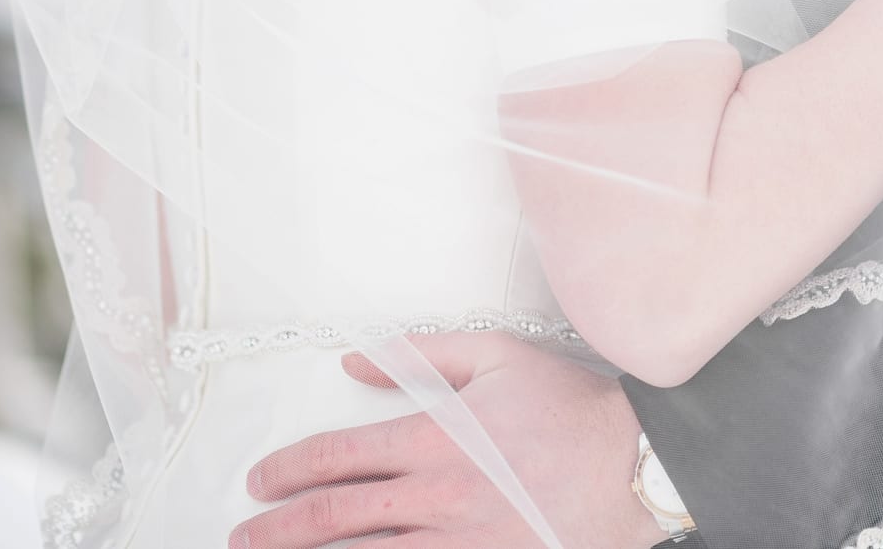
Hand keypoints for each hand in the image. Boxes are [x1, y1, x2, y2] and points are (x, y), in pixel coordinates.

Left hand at [233, 333, 666, 548]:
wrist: (638, 464)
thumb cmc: (574, 409)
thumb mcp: (499, 355)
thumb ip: (421, 353)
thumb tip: (356, 361)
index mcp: (436, 438)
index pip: (337, 458)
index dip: (287, 471)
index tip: (260, 481)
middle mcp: (438, 496)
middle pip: (334, 518)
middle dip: (277, 529)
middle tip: (243, 535)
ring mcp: (461, 542)